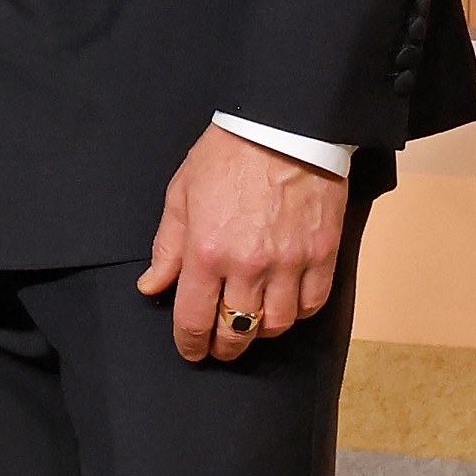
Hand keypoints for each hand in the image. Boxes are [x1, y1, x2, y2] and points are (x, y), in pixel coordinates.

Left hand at [138, 125, 345, 360]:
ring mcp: (290, 263)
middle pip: (236, 331)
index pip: (195, 320)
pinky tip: (285, 304)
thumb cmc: (228, 153)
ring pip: (276, 324)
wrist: (285, 124)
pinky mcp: (323, 254)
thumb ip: (167, 247)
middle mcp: (249, 266)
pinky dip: (297, 312)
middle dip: (224, 347)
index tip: (191, 350)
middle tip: (221, 346)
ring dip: (260, 331)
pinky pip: (312, 304)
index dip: (190, 344)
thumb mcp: (182, 194)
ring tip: (252, 322)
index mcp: (207, 252)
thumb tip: (152, 287)